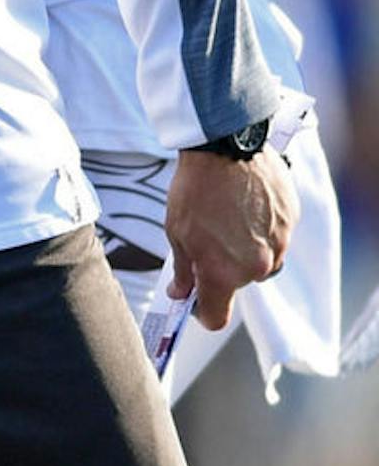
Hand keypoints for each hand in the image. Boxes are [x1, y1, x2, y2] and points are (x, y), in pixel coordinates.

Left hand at [165, 145, 296, 329]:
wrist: (225, 148)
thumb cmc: (195, 190)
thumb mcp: (176, 231)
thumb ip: (183, 269)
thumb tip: (181, 294)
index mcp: (224, 273)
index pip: (217, 317)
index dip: (203, 312)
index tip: (195, 301)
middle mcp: (257, 267)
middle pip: (238, 282)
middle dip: (221, 269)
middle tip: (205, 239)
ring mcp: (279, 245)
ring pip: (259, 260)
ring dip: (244, 248)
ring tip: (226, 217)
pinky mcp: (291, 222)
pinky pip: (275, 236)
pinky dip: (260, 227)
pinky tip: (244, 204)